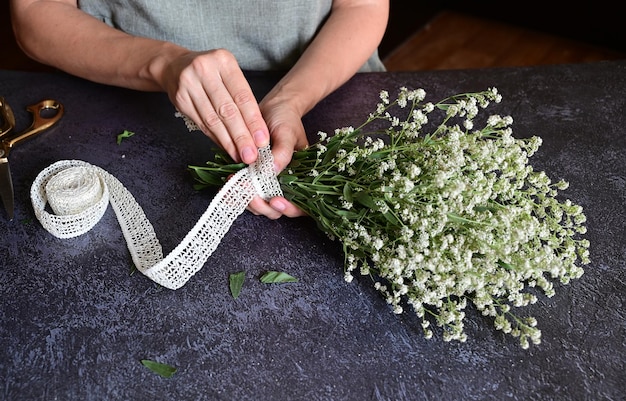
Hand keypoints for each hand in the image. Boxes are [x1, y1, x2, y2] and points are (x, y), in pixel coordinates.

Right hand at [163, 48, 269, 163]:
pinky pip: (201, 123)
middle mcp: (205, 70)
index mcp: (224, 61)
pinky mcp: (179, 99)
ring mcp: (189, 84)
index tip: (262, 140)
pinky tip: (225, 147)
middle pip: (227, 110)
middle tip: (251, 155)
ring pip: (212, 120)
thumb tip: (257, 132)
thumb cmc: (210, 72)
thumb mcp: (228, 73)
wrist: (174, 66)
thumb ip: (241, 97)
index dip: (253, 121)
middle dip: (241, 136)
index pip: (242, 96)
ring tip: (239, 155)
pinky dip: (215, 138)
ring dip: (227, 141)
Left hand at [245, 97, 309, 218]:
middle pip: (277, 210)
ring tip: (236, 185)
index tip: (275, 201)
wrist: (273, 107)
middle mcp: (286, 185)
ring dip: (247, 201)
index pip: (301, 206)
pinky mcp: (253, 178)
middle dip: (263, 207)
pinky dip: (237, 192)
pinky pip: (246, 192)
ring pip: (260, 205)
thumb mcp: (287, 132)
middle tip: (250, 196)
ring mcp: (268, 183)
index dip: (289, 209)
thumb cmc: (286, 118)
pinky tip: (229, 181)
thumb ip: (282, 153)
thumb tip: (273, 171)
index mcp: (301, 178)